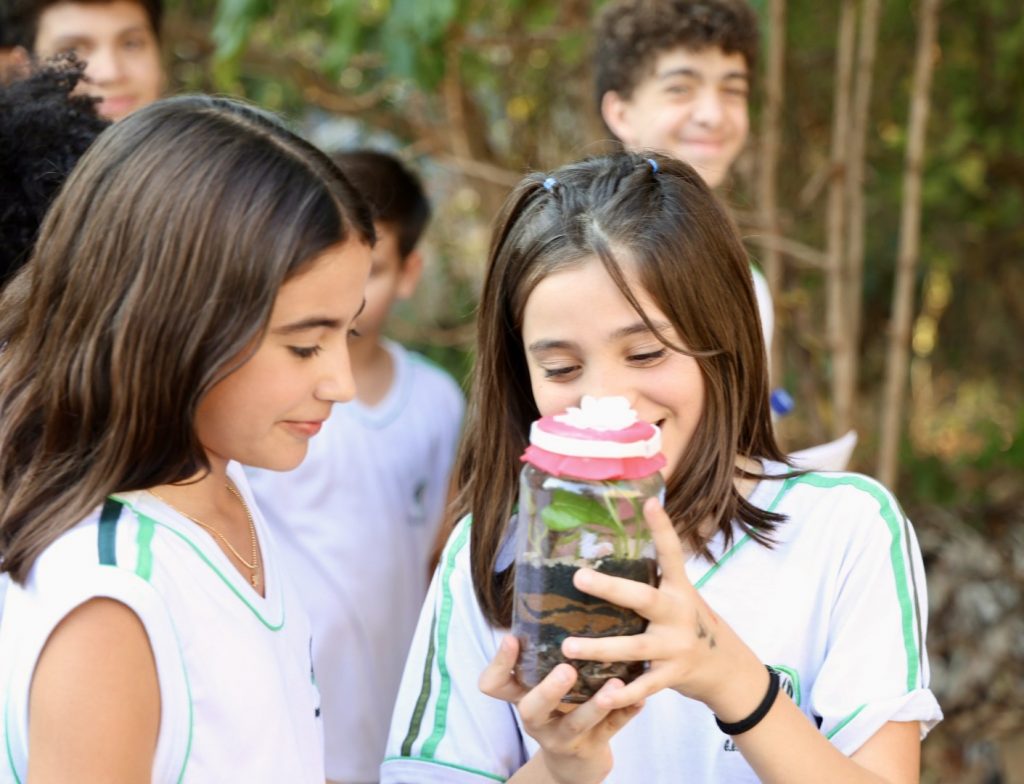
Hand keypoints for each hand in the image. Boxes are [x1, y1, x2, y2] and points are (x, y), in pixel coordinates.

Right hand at [479, 635, 643, 783]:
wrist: (574, 758)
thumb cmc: (558, 704)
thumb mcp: (541, 682)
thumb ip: (543, 650)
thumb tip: (557, 591)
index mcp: (521, 696)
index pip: (494, 684)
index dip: (499, 663)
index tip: (511, 637)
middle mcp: (537, 718)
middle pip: (531, 709)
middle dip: (549, 691)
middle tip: (567, 669)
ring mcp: (564, 736)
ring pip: (577, 723)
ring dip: (596, 705)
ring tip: (614, 684)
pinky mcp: (592, 746)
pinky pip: (611, 731)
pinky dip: (626, 714)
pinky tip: (640, 699)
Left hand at [559, 498, 766, 717]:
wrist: (725, 668)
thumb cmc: (687, 623)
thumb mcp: (679, 596)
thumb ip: (652, 579)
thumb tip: (611, 542)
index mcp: (679, 589)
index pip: (671, 553)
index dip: (662, 527)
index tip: (649, 501)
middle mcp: (679, 614)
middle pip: (644, 598)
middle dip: (610, 589)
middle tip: (578, 578)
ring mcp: (677, 646)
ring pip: (634, 646)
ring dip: (600, 648)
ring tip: (568, 646)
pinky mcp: (673, 676)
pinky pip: (643, 685)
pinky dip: (621, 693)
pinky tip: (599, 695)